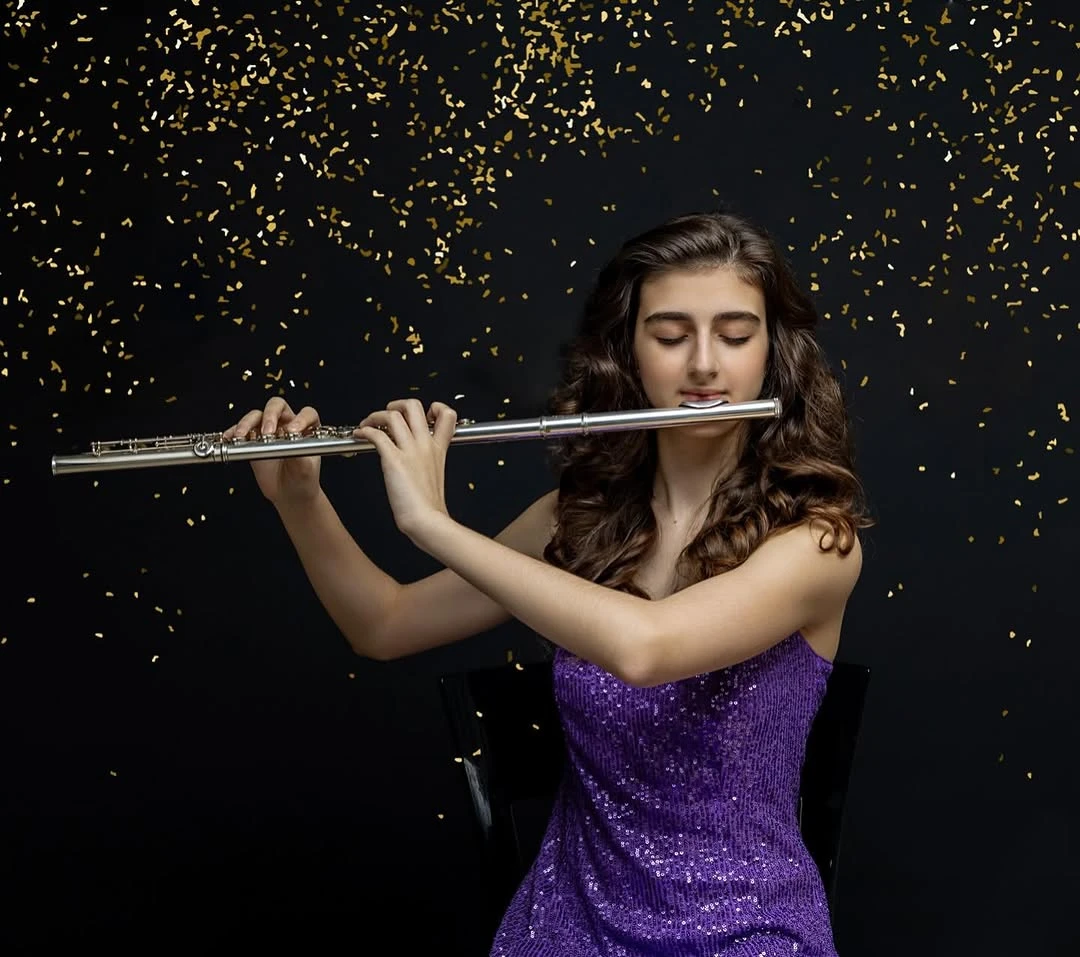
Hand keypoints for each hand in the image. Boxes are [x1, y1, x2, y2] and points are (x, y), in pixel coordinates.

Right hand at [224, 397, 323, 507]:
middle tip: (267, 432)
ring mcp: (268, 431)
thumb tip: (295, 442)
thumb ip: (302, 454)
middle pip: (277, 407)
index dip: (301, 419)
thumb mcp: (307, 469)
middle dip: (270, 416)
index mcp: (306, 428)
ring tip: (241, 436)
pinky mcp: (252, 440)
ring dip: (246, 423)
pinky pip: (239, 430)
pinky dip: (232, 432)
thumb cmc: (302, 478)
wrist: (289, 493)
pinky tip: (229, 439)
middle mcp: (287, 425)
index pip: (306, 414)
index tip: (293, 431)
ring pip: (256, 416)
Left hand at [355, 398, 455, 538]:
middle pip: (414, 405)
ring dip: (375, 416)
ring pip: (392, 415)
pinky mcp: (394, 460)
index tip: (423, 416)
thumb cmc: (429, 507)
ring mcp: (410, 450)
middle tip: (388, 415)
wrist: (427, 520)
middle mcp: (424, 444)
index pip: (447, 415)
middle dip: (397, 404)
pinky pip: (376, 435)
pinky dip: (364, 430)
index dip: (435, 408)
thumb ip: (428, 465)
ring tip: (367, 424)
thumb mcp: (436, 478)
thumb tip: (416, 463)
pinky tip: (359, 435)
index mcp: (438, 449)